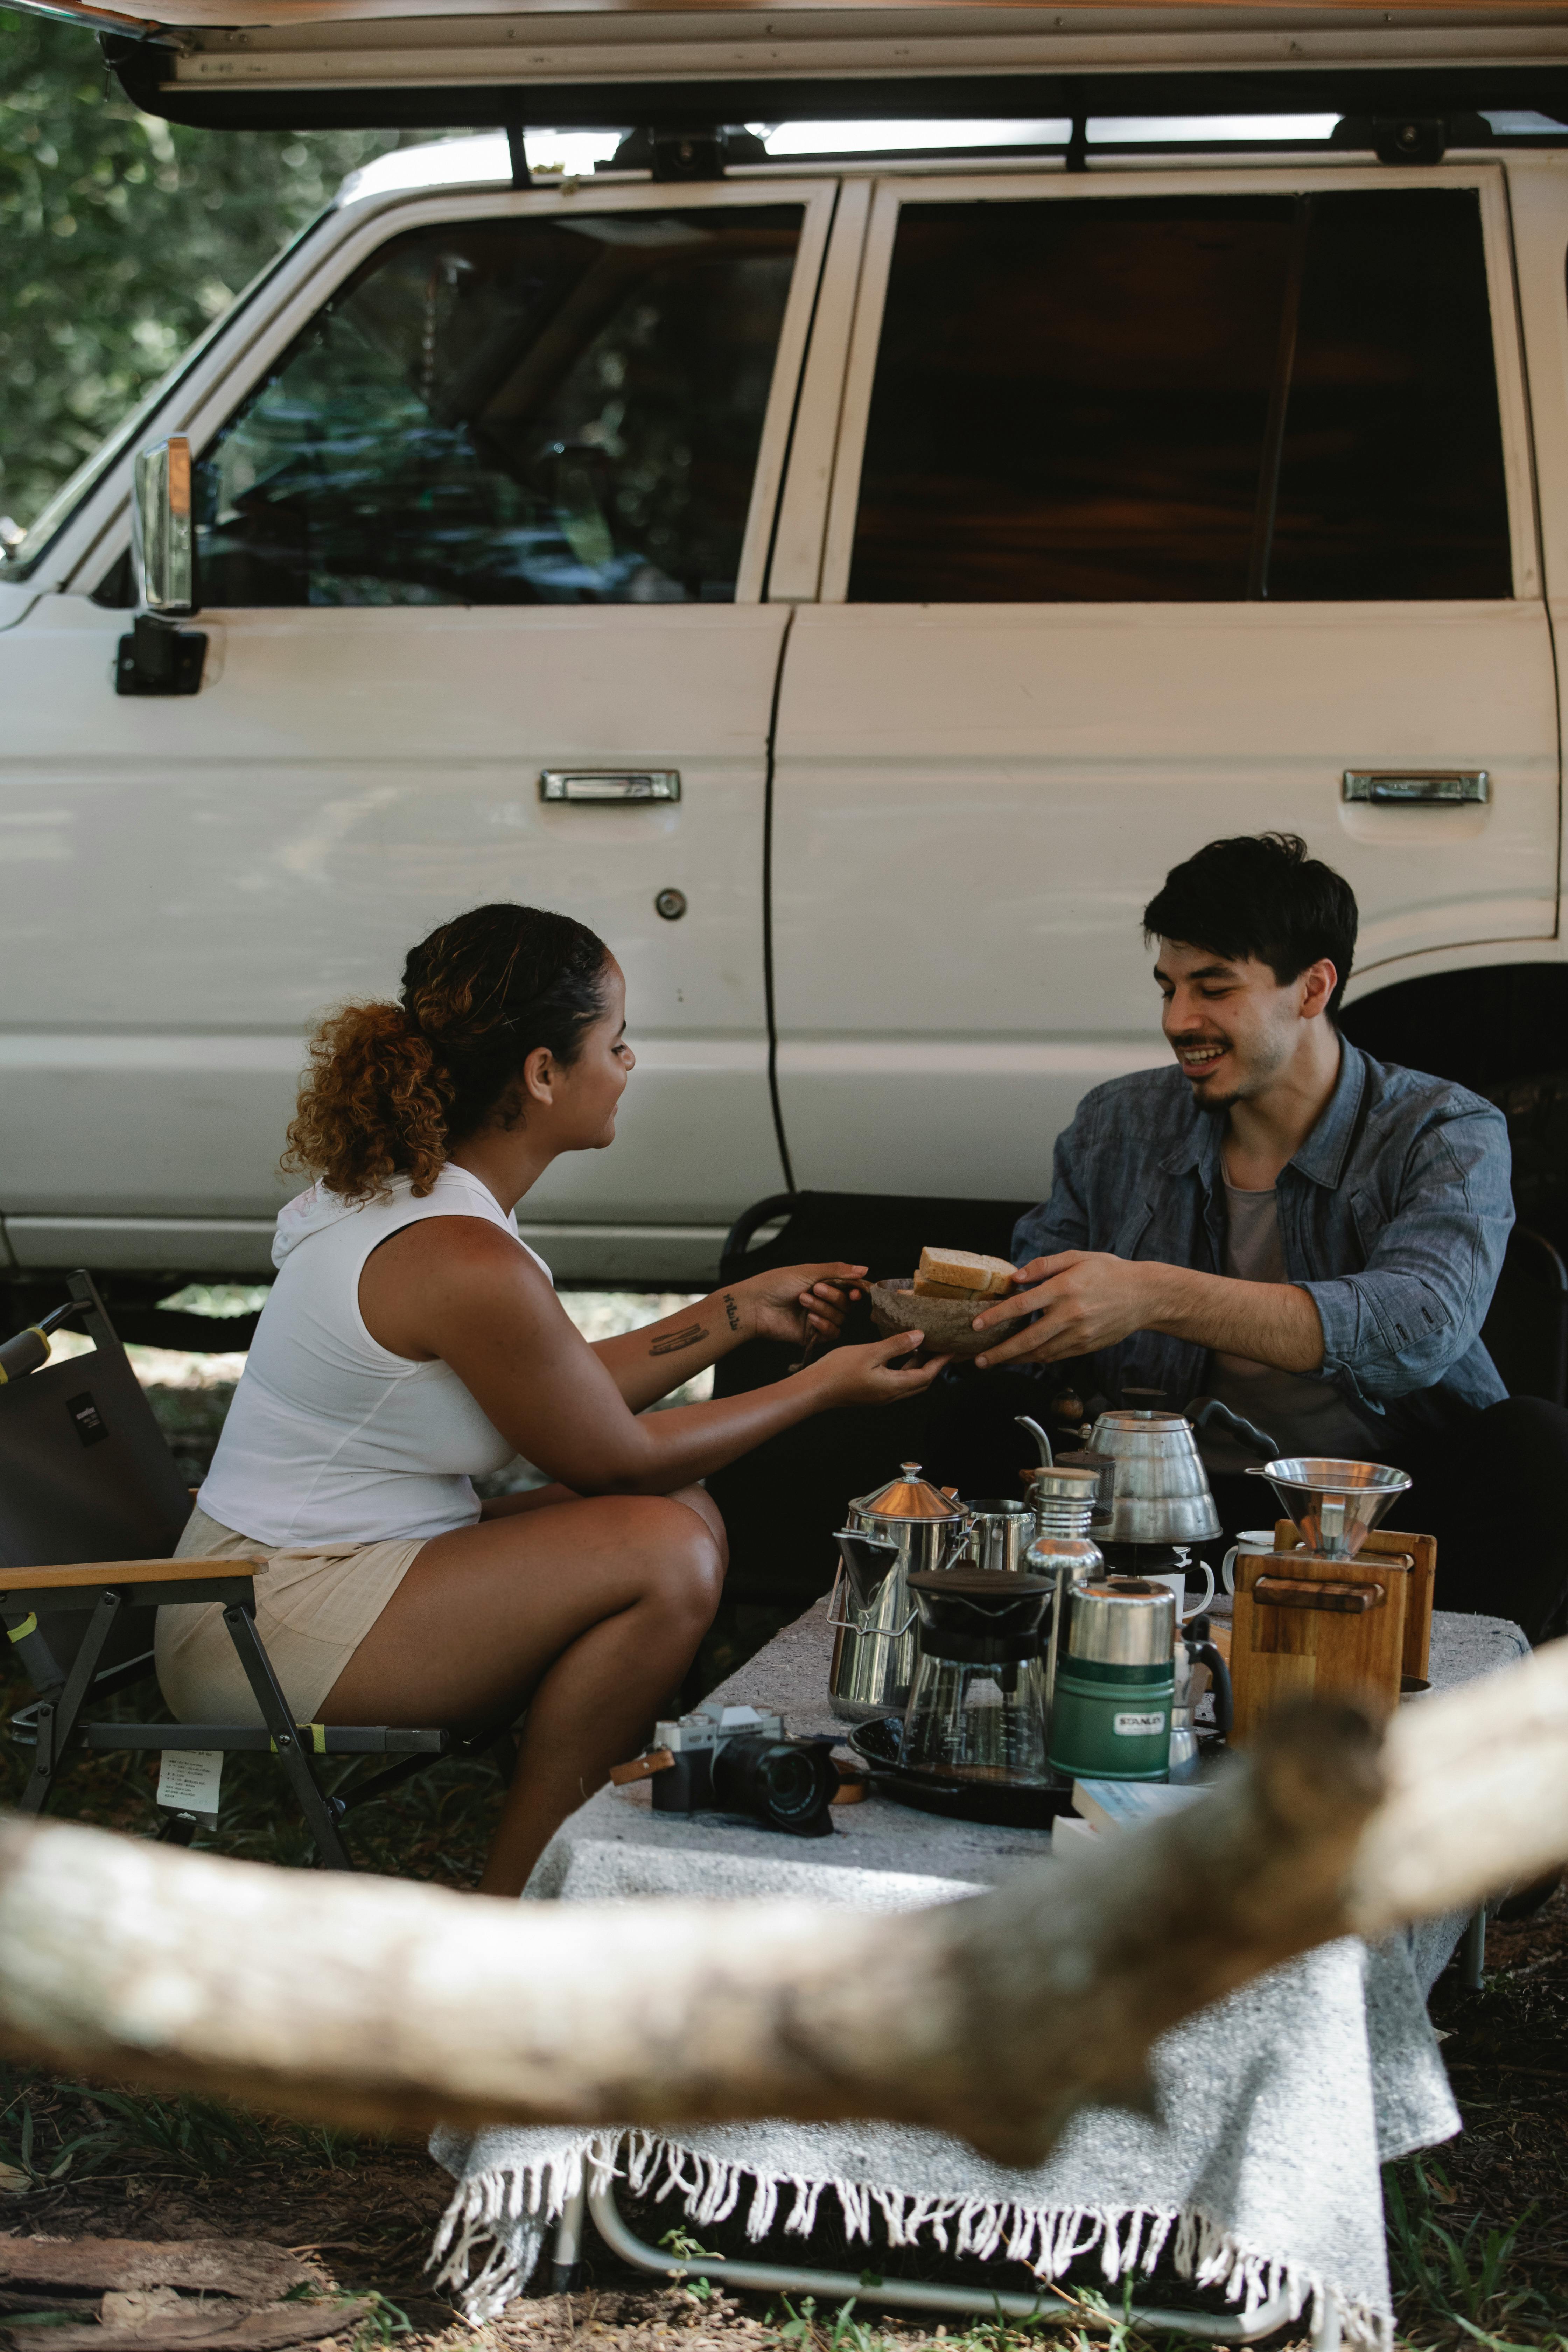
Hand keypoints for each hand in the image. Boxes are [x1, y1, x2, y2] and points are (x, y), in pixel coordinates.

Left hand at [730, 1262, 867, 1348]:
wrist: (755, 1305)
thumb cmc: (777, 1283)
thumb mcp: (809, 1271)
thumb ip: (838, 1271)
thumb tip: (865, 1269)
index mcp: (823, 1283)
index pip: (850, 1288)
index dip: (856, 1291)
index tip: (856, 1292)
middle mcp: (823, 1301)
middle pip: (847, 1304)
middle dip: (834, 1297)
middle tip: (816, 1289)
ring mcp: (818, 1318)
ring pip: (840, 1318)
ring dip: (824, 1309)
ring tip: (803, 1301)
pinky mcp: (812, 1335)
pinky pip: (832, 1333)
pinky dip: (824, 1325)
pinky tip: (810, 1319)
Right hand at [810, 1330, 949, 1407]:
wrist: (814, 1389)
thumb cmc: (838, 1370)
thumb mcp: (870, 1353)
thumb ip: (896, 1345)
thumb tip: (920, 1336)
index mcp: (893, 1386)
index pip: (926, 1375)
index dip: (940, 1362)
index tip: (951, 1348)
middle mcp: (890, 1395)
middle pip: (921, 1382)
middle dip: (933, 1365)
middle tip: (941, 1347)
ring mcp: (880, 1396)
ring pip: (908, 1383)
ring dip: (918, 1367)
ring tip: (923, 1346)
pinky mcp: (872, 1392)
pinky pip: (896, 1382)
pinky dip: (904, 1368)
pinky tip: (899, 1354)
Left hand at [971, 1252, 1158, 1369]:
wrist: (1145, 1295)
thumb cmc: (1109, 1272)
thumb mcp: (1077, 1257)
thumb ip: (1043, 1265)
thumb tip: (1015, 1278)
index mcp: (1065, 1289)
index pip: (1022, 1306)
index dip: (996, 1317)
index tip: (976, 1325)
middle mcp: (1071, 1315)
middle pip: (1027, 1339)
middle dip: (1000, 1352)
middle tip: (979, 1360)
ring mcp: (1080, 1335)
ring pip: (1040, 1353)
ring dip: (1015, 1360)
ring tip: (995, 1361)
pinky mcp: (1087, 1347)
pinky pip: (1056, 1356)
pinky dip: (1037, 1358)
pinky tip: (1024, 1357)